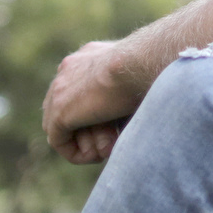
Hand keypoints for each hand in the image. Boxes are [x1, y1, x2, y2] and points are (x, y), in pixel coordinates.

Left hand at [41, 38, 140, 163]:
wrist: (142, 64)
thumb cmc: (153, 69)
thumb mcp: (137, 78)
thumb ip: (124, 92)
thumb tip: (127, 116)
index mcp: (89, 56)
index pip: (79, 89)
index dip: (95, 114)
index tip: (116, 126)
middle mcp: (69, 68)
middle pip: (67, 109)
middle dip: (88, 130)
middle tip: (112, 141)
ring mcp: (60, 89)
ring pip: (62, 126)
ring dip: (86, 143)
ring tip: (109, 149)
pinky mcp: (60, 111)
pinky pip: (59, 141)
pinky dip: (77, 154)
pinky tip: (99, 155)